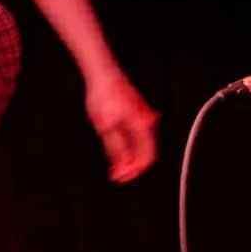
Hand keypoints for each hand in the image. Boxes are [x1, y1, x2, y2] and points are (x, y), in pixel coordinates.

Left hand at [85, 69, 158, 183]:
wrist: (103, 74)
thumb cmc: (104, 95)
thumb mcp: (105, 127)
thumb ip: (115, 149)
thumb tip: (120, 166)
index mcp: (141, 125)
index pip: (146, 156)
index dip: (134, 171)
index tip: (122, 178)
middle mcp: (147, 120)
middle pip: (146, 151)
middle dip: (132, 166)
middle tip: (117, 174)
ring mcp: (145, 116)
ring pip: (142, 144)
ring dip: (130, 157)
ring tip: (115, 165)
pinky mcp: (139, 113)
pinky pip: (139, 134)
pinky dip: (130, 145)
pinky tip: (119, 150)